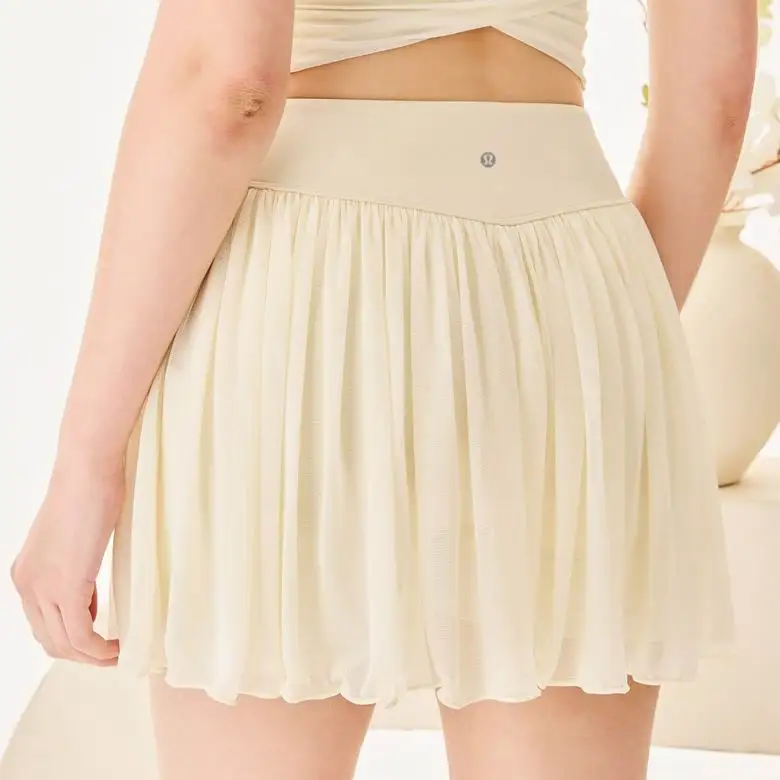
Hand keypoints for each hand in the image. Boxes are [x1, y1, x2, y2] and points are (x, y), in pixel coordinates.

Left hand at [11, 456, 122, 665]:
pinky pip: (81, 635)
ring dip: (94, 656)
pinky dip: (101, 649)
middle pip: (50, 641)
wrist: (88, 469)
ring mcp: (42, 587)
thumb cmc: (90, 491)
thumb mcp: (76, 538)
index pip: (43, 624)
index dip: (73, 639)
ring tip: (120, 652)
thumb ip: (74, 568)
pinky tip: (120, 645)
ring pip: (65, 644)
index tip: (103, 637)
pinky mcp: (66, 586)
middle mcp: (26, 585)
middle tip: (114, 652)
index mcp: (26, 573)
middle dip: (83, 654)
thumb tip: (88, 595)